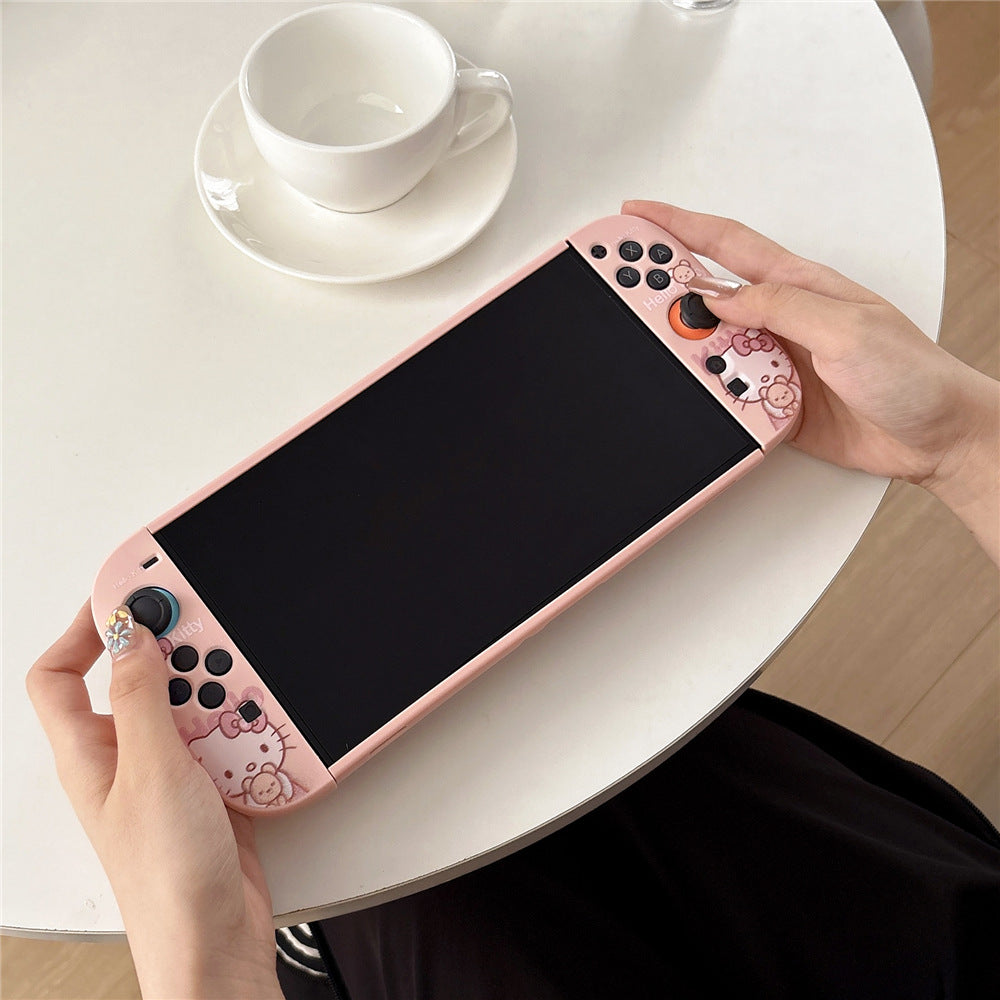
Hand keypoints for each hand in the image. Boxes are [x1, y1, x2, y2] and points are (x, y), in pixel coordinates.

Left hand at [26, 602, 283, 999]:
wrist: (218, 940)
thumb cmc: (167, 880)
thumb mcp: (150, 772)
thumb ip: (139, 697)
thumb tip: (127, 632)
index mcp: (89, 753)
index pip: (59, 675)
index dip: (84, 628)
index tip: (129, 591)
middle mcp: (125, 757)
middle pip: (137, 676)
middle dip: (173, 650)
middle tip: (204, 624)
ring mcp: (170, 770)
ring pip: (189, 701)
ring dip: (216, 688)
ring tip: (237, 688)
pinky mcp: (210, 783)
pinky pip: (224, 730)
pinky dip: (244, 720)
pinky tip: (258, 727)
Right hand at [623, 200, 998, 562]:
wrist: (937, 436)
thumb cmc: (914, 376)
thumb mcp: (847, 329)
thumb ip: (781, 308)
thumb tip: (721, 297)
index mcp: (800, 285)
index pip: (725, 244)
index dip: (676, 225)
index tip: (635, 216)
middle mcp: (782, 319)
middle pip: (705, 297)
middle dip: (658, 288)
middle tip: (616, 285)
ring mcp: (775, 361)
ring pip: (708, 351)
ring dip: (682, 352)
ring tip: (653, 353)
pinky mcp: (773, 401)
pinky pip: (724, 396)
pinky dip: (706, 398)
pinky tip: (698, 398)